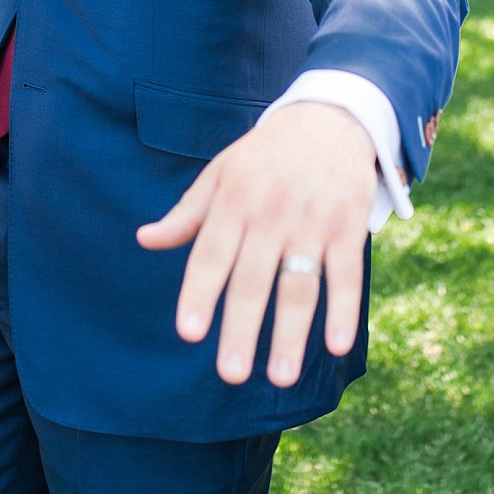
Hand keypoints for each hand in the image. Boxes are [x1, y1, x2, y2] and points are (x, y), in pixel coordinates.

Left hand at [137, 103, 374, 387]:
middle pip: (253, 279)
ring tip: (279, 376)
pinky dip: (343, 309)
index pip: (211, 254)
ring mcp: (312, 221)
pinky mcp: (348, 226)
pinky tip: (335, 345)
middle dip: (241, 328)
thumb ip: (187, 214)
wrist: (330, 116)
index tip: (189, 333)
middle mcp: (271, 212)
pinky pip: (346, 273)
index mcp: (234, 200)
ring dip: (290, 332)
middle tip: (229, 374)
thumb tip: (145, 240)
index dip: (200, 293)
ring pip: (299, 284)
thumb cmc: (265, 155)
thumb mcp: (220, 173)